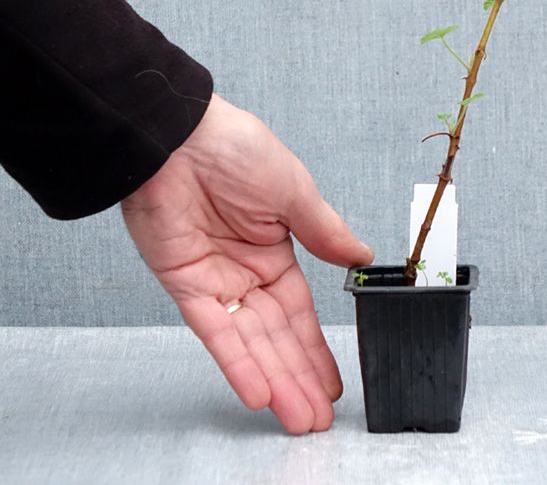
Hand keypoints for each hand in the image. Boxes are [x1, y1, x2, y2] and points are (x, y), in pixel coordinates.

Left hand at [121, 93, 372, 433]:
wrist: (180, 134)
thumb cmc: (237, 148)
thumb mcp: (295, 191)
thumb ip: (325, 232)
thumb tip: (361, 258)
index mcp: (275, 248)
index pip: (299, 311)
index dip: (316, 346)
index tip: (335, 380)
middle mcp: (246, 270)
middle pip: (277, 335)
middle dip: (299, 376)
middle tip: (319, 417)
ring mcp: (216, 279)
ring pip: (250, 341)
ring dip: (274, 379)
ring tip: (299, 416)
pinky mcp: (185, 283)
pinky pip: (214, 329)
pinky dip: (236, 360)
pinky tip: (258, 391)